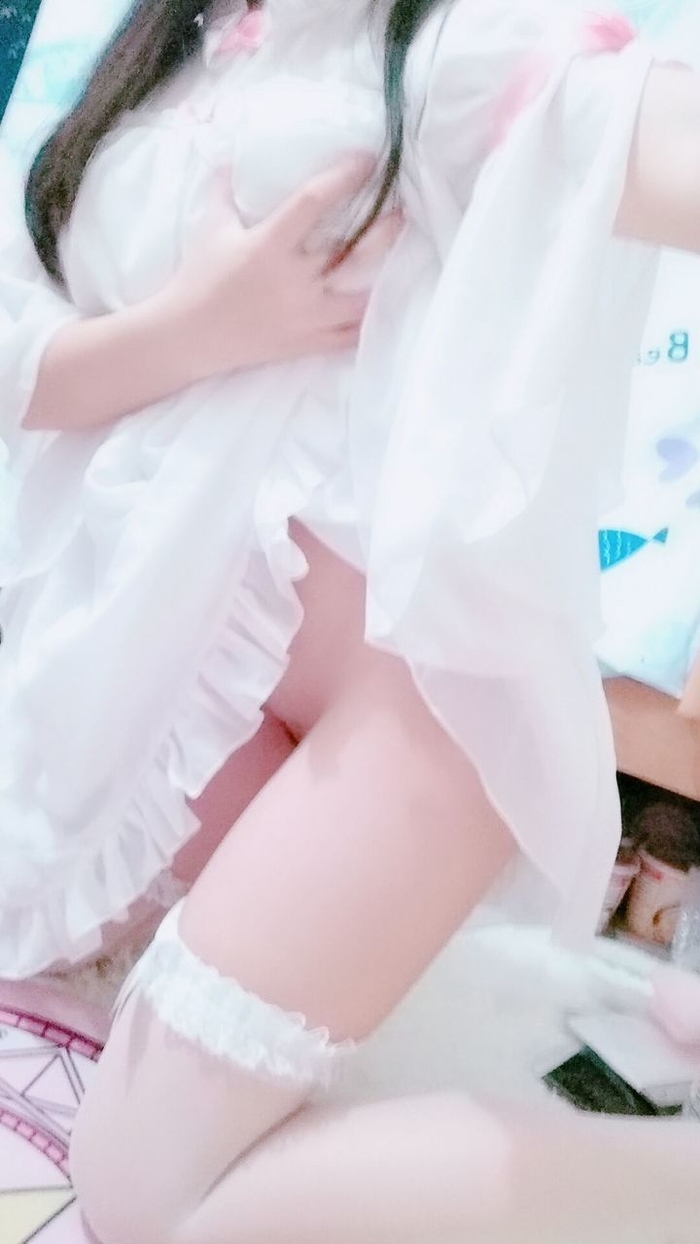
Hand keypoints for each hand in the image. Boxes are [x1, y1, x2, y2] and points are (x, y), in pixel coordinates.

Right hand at [166, 156, 403, 380]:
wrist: (187, 337)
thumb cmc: (197, 279)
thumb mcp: (210, 228)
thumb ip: (224, 190)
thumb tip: (229, 156)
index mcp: (269, 246)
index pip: (314, 202)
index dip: (344, 176)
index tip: (368, 160)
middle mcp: (294, 281)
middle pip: (355, 253)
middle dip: (384, 229)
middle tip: (401, 210)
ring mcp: (305, 316)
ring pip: (361, 297)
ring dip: (384, 276)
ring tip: (398, 258)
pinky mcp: (307, 342)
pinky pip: (351, 334)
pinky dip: (369, 318)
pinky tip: (382, 300)